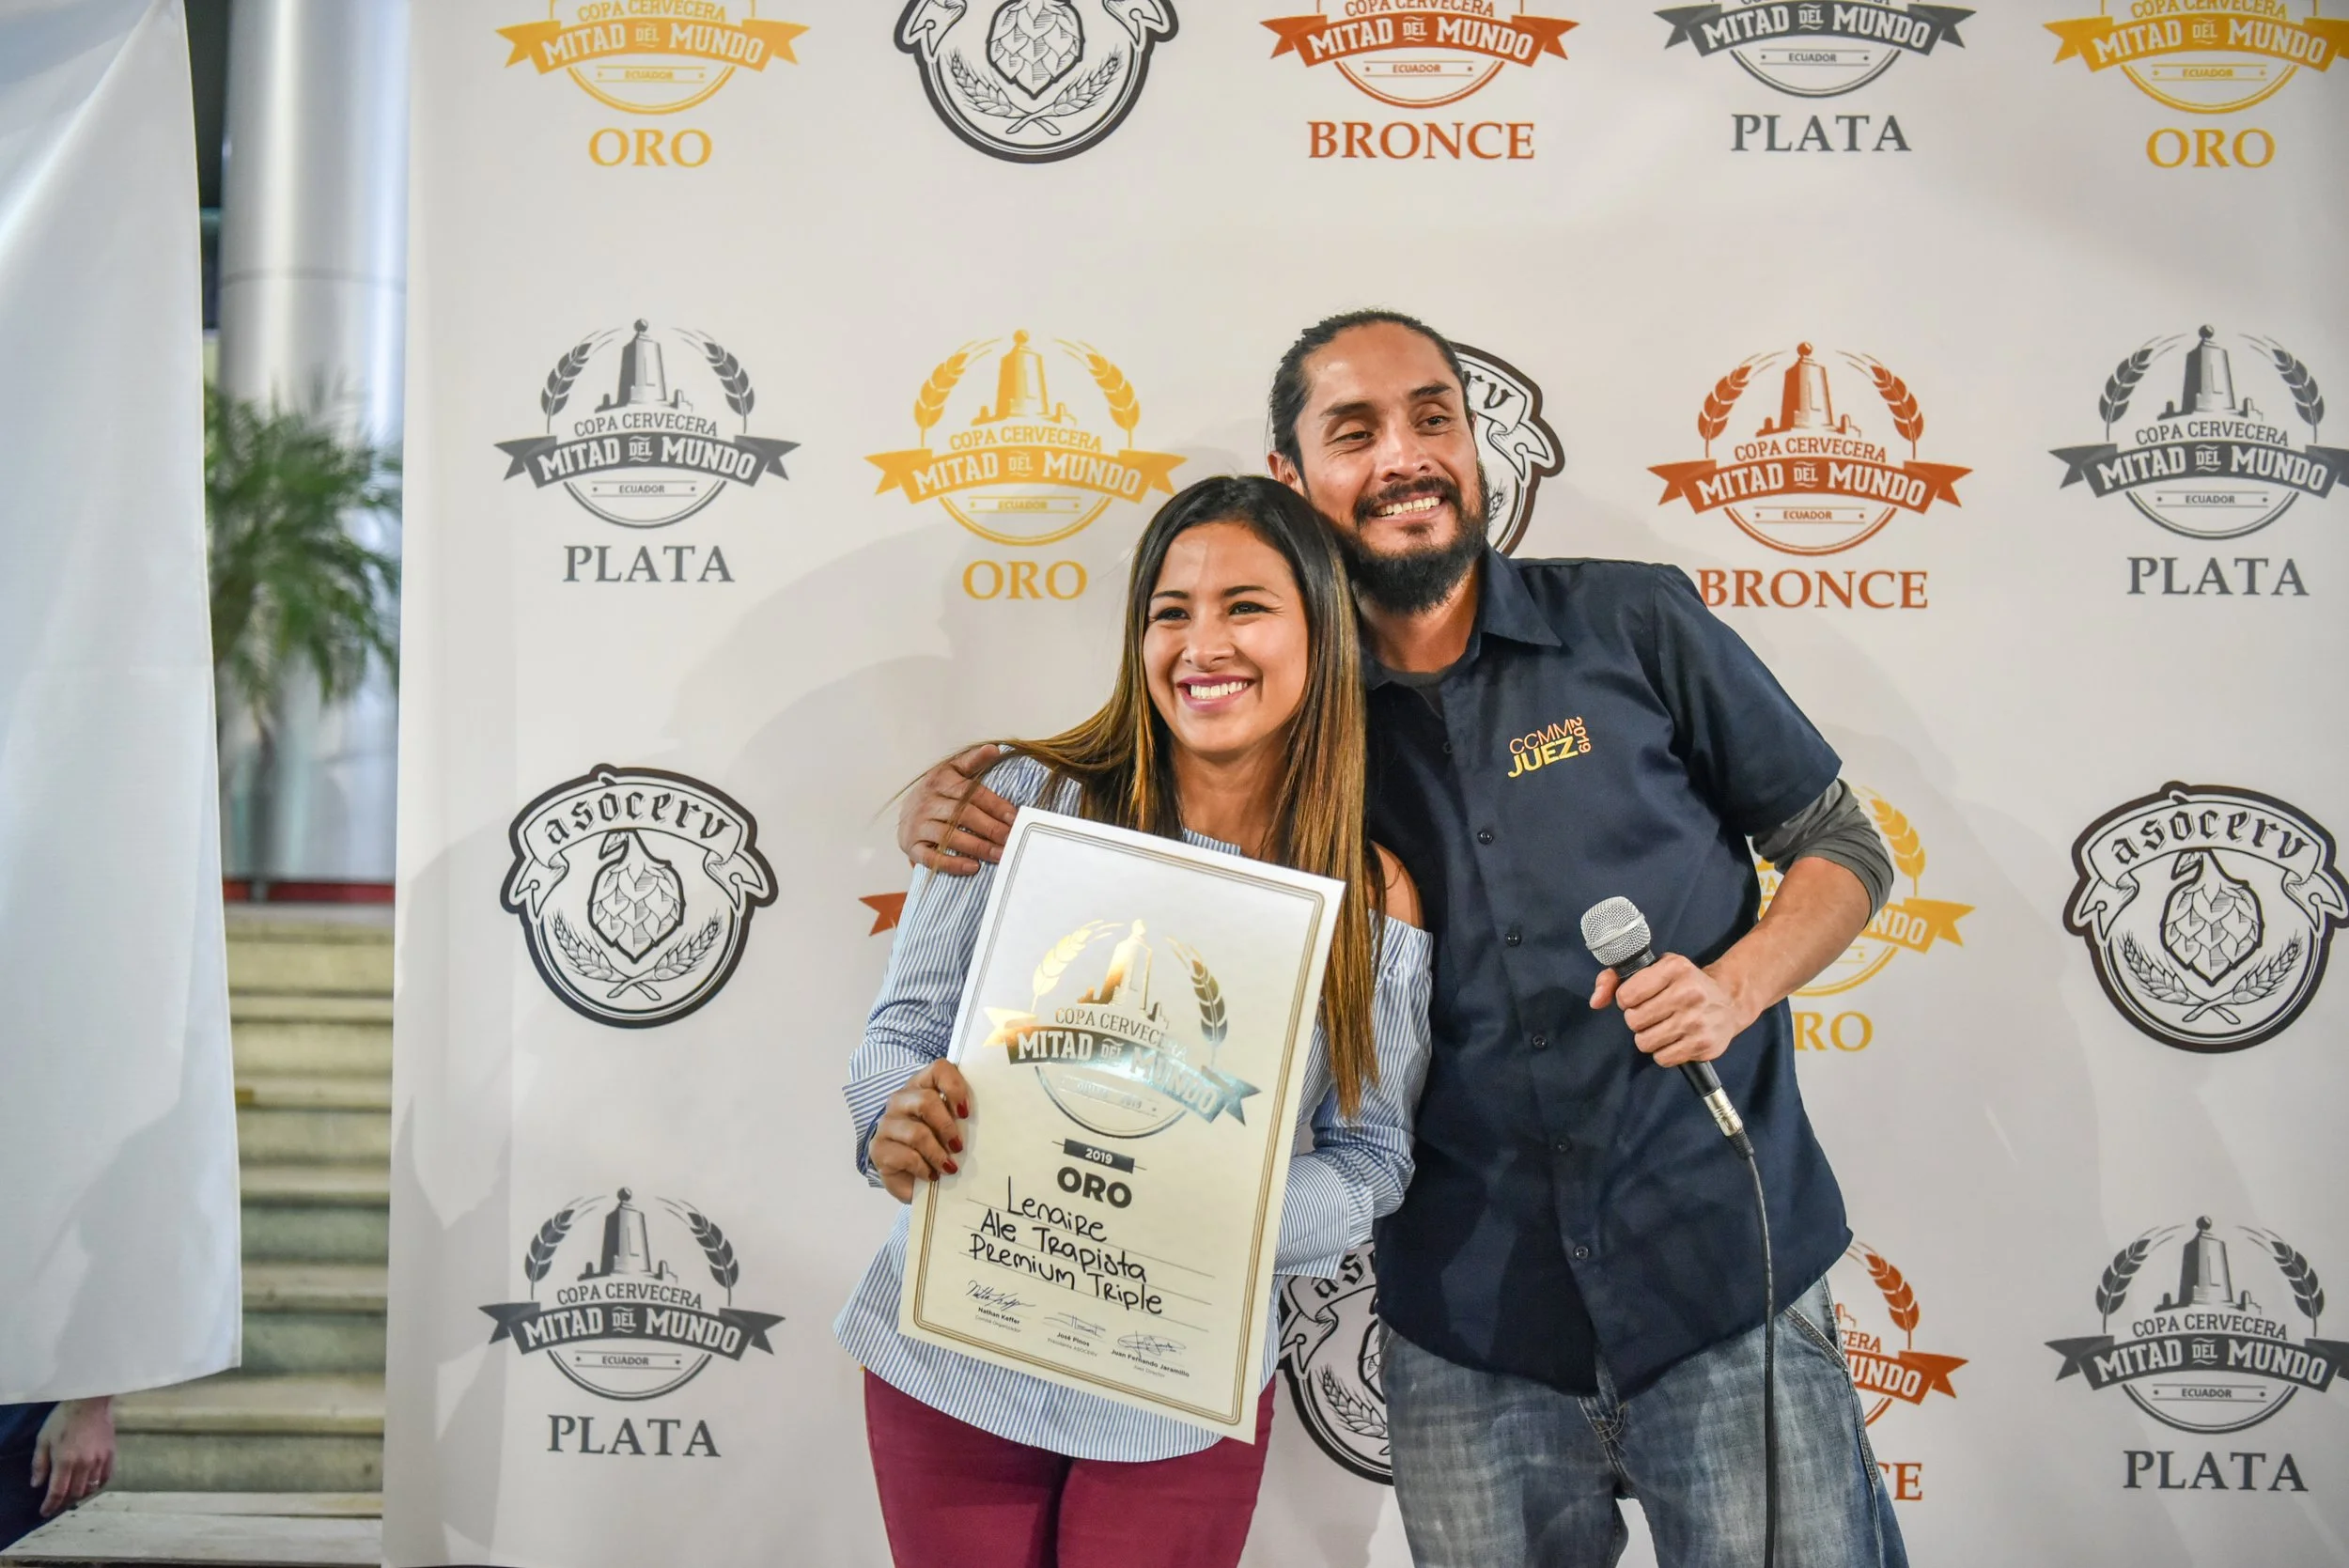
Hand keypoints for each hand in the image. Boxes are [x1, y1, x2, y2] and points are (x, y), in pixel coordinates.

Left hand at [32, 1397, 113, 1517]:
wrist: (90, 1402)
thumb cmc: (63, 1419)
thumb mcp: (43, 1439)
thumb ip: (39, 1463)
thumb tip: (36, 1484)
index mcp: (65, 1461)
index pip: (57, 1492)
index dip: (50, 1505)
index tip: (44, 1512)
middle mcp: (84, 1464)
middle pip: (75, 1493)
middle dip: (64, 1503)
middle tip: (57, 1505)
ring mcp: (100, 1460)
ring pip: (90, 1487)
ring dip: (79, 1495)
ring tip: (72, 1497)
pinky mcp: (111, 1454)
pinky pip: (106, 1477)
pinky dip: (97, 1485)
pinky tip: (91, 1485)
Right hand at [869, 1061, 973, 1202]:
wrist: (908, 1176)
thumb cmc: (935, 1146)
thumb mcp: (950, 1128)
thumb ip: (961, 1116)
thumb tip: (992, 1118)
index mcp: (921, 1087)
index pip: (938, 1069)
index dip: (955, 1087)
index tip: (966, 1113)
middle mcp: (900, 1101)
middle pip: (926, 1101)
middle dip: (947, 1126)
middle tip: (958, 1146)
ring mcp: (886, 1124)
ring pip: (916, 1133)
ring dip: (937, 1153)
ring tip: (949, 1167)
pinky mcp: (878, 1149)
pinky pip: (905, 1156)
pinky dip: (923, 1168)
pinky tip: (930, 1175)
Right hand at [898, 744, 1017, 875]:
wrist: (907, 812)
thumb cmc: (939, 793)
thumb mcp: (953, 771)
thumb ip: (973, 761)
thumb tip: (993, 749)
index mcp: (940, 780)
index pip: (971, 793)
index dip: (995, 805)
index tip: (1014, 818)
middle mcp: (927, 801)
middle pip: (963, 815)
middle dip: (990, 828)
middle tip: (1011, 840)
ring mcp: (917, 824)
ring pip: (949, 836)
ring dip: (977, 848)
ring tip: (1000, 855)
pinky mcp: (911, 845)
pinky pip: (932, 857)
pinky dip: (953, 864)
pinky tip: (973, 867)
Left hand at [1588, 955, 1748, 1068]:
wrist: (1729, 1001)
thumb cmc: (1684, 984)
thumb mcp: (1654, 969)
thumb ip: (1616, 979)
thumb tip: (1595, 1001)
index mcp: (1675, 969)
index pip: (1626, 995)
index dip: (1626, 1000)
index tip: (1637, 998)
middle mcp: (1689, 993)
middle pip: (1634, 1021)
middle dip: (1637, 1020)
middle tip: (1651, 1014)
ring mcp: (1698, 1021)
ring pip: (1645, 1042)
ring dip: (1648, 1037)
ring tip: (1662, 1027)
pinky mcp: (1704, 1044)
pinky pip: (1663, 1058)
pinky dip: (1663, 1052)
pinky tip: (1674, 1039)